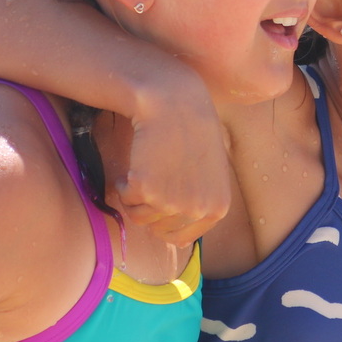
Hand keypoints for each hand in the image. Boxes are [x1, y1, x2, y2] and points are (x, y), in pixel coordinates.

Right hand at [109, 94, 230, 249]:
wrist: (175, 103)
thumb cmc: (192, 132)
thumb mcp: (210, 172)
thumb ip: (200, 201)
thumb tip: (180, 235)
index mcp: (217, 208)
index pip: (180, 238)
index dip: (163, 222)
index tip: (158, 203)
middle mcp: (198, 210)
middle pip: (157, 229)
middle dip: (148, 208)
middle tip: (155, 175)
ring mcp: (173, 202)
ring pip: (138, 216)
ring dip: (136, 195)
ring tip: (149, 165)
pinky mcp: (147, 190)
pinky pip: (125, 199)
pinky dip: (124, 183)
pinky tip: (139, 160)